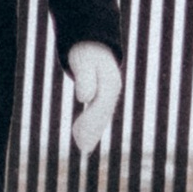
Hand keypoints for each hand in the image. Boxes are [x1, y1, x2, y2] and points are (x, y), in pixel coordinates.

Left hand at [65, 42, 121, 159]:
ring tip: (83, 147)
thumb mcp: (82, 61)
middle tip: (83, 147)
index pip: (102, 105)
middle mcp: (113, 90)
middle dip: (93, 130)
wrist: (92, 44)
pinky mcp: (103, 98)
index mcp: (111, 82)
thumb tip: (84, 97)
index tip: (79, 132)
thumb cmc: (85, 52)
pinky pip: (100, 115)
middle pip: (104, 113)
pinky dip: (93, 128)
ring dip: (94, 132)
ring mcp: (110, 94)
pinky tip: (84, 141)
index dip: (91, 120)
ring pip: (103, 116)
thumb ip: (84, 78)